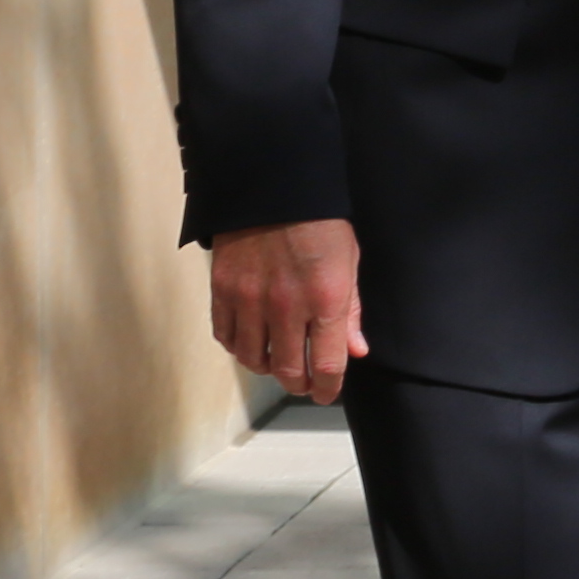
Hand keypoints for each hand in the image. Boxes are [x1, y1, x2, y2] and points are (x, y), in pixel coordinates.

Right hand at [208, 219, 364, 402]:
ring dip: (267, 367)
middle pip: (286, 369)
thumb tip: (355, 351)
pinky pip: (226, 336)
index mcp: (325, 298)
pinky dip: (238, 346)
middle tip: (302, 382)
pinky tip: (250, 341)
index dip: (326, 388)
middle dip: (297, 383)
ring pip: (252, 358)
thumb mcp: (349, 260)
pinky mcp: (223, 290)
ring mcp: (250, 299)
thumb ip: (351, 310)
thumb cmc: (320, 221)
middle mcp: (286, 306)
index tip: (326, 394)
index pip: (326, 364)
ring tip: (276, 361)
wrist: (274, 184)